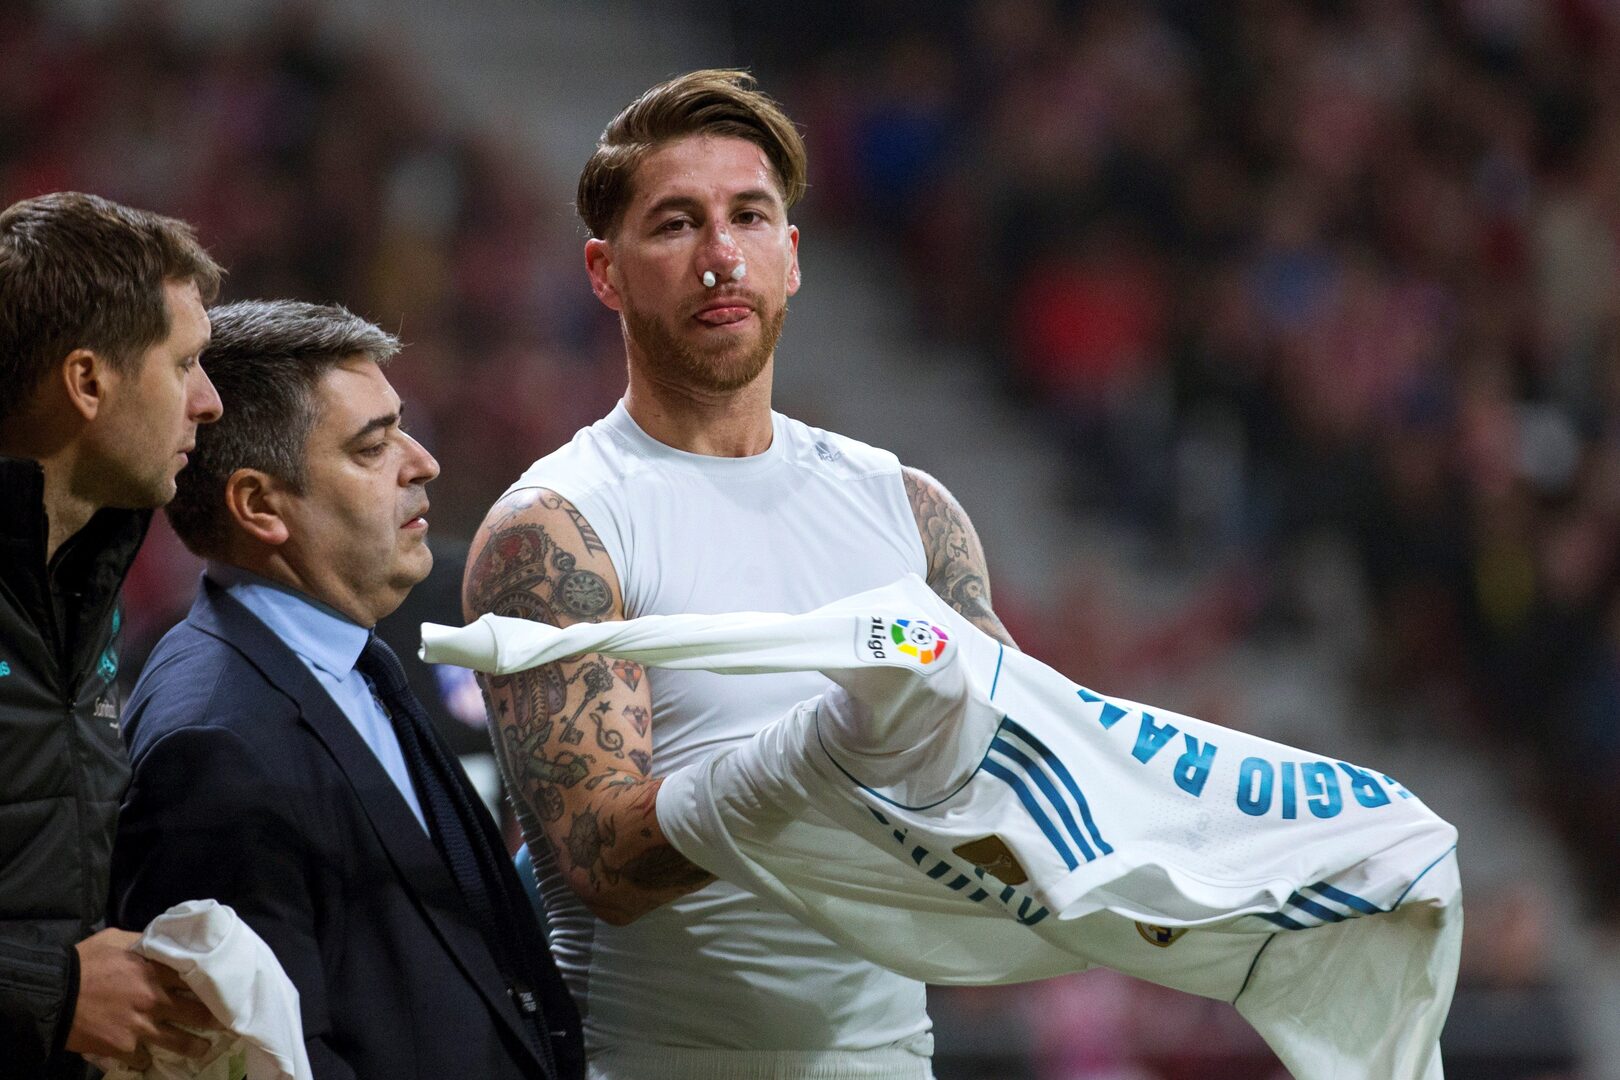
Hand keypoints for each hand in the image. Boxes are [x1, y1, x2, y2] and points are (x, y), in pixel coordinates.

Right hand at [65, 927, 221, 1068]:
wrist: (52, 994)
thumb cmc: (83, 962)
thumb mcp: (116, 939)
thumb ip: (144, 941)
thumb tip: (162, 940)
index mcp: (156, 970)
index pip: (196, 978)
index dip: (212, 985)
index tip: (226, 990)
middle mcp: (155, 999)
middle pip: (196, 1012)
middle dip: (213, 1019)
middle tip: (226, 1023)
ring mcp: (141, 1025)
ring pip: (178, 1041)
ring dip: (193, 1046)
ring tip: (203, 1049)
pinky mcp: (123, 1046)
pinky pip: (143, 1057)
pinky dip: (147, 1059)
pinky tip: (151, 1059)